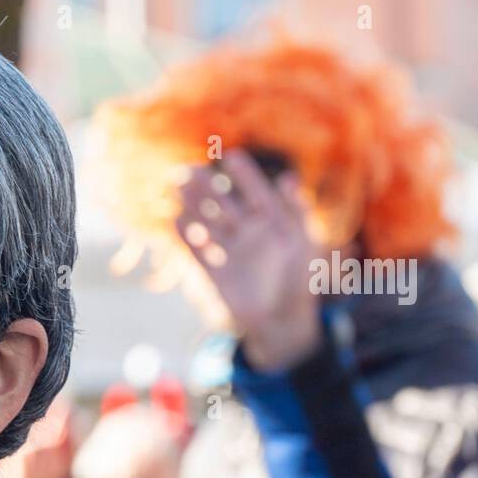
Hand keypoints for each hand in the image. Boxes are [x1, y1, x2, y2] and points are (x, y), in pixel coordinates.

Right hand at [174, 151, 322, 370]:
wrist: (282, 321)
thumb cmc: (299, 280)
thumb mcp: (302, 243)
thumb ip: (295, 211)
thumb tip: (288, 177)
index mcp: (273, 224)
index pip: (256, 192)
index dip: (245, 175)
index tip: (230, 156)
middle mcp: (250, 235)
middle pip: (224, 204)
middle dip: (207, 187)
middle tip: (188, 169)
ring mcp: (232, 253)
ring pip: (208, 223)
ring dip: (193, 206)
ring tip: (177, 188)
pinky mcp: (217, 274)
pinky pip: (199, 251)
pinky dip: (188, 237)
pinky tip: (175, 220)